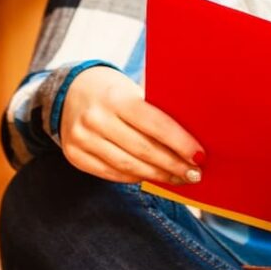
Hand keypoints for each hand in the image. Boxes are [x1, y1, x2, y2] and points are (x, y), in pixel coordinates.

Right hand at [60, 66, 205, 184]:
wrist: (70, 92)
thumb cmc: (115, 93)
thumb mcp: (133, 90)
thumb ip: (157, 110)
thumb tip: (194, 137)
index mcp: (115, 97)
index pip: (154, 124)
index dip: (180, 143)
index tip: (200, 156)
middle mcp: (95, 118)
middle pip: (144, 150)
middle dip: (174, 165)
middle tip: (195, 174)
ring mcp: (81, 139)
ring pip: (129, 166)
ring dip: (159, 176)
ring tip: (179, 178)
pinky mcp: (75, 156)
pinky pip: (113, 174)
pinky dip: (137, 177)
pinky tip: (154, 177)